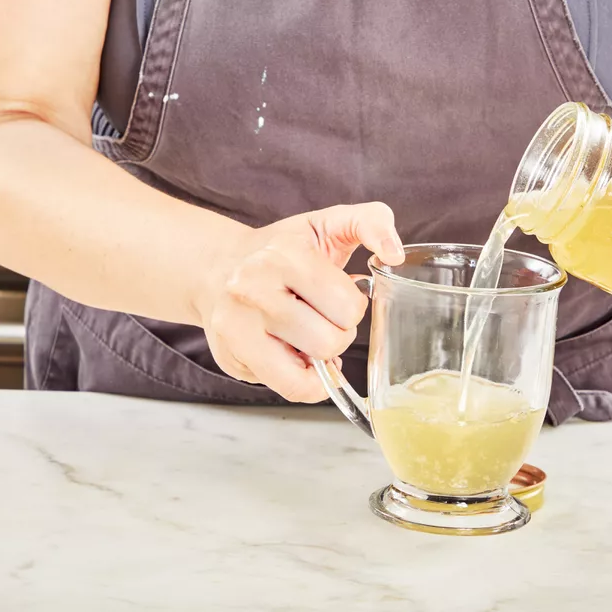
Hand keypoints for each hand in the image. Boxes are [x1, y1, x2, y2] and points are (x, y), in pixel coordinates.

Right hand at [192, 203, 404, 402]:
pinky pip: (288, 389)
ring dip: (319, 359)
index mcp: (284, 254)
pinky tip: (297, 358)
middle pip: (329, 341)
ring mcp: (236, 325)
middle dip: (337, 334)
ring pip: (308, 372)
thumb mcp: (328, 223)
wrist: (216, 265)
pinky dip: (305, 382)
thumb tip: (394, 253)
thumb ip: (371, 222)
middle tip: (321, 318)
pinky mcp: (229, 355)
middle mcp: (253, 288)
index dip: (352, 307)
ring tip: (306, 336)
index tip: (337, 297)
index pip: (347, 306)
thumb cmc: (282, 249)